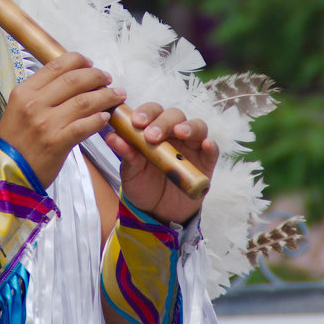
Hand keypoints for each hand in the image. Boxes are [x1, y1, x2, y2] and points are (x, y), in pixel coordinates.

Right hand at [0, 52, 126, 187]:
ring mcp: (46, 123)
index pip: (56, 66)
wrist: (7, 172)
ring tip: (116, 95)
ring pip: (84, 101)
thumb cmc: (15, 141)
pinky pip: (84, 126)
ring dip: (105, 96)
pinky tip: (105, 118)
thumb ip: (40, 93)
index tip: (90, 63)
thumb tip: (70, 79)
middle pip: (74, 80)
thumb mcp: (19, 109)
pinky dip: (98, 120)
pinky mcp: (57, 142)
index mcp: (24, 91)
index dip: (78, 61)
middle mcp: (34, 104)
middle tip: (107, 79)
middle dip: (96, 76)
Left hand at [103, 103, 217, 224]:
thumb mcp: (131, 171)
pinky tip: (206, 145)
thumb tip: (111, 137)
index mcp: (154, 129)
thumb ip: (125, 153)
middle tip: (151, 136)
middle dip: (163, 122)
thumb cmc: (143, 184)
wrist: (157, 211)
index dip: (146, 112)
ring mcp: (192, 146)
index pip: (152, 112)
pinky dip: (211, 146)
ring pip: (197, 127)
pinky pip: (212, 151)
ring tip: (179, 132)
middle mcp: (174, 134)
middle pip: (174, 116)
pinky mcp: (206, 163)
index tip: (136, 122)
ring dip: (189, 127)